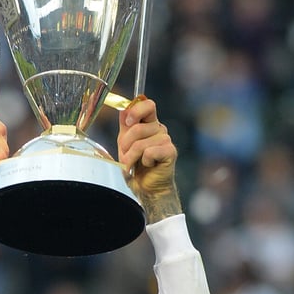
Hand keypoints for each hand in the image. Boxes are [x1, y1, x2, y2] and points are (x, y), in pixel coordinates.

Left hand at [117, 97, 178, 220]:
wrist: (146, 188)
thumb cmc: (137, 167)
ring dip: (132, 157)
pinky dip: (144, 161)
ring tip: (133, 165)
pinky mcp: (170, 152)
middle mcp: (159, 129)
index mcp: (149, 124)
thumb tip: (123, 109)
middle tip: (126, 157)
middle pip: (138, 127)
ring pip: (141, 143)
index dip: (136, 110)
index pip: (147, 104)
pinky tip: (148, 165)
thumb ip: (125, 127)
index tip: (127, 122)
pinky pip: (150, 152)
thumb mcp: (125, 144)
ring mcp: (166, 140)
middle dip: (126, 144)